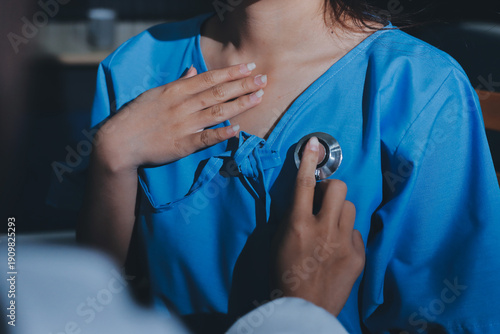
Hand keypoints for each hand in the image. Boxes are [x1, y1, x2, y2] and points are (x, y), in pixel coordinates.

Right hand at [96, 63, 266, 171]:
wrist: (119, 141)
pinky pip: (205, 139)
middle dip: (242, 85)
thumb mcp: (155, 93)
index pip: (208, 78)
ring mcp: (183, 125)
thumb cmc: (136, 116)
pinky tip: (237, 129)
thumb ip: (178, 83)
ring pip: (216, 112)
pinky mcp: (182, 145)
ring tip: (258, 97)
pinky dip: (221, 134)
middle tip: (263, 79)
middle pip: (217, 93)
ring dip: (239, 104)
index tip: (249, 67)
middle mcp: (182, 105)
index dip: (230, 73)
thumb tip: (193, 71)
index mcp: (176, 91)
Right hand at [271, 137, 364, 315]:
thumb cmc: (283, 275)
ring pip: (351, 207)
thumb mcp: (277, 243)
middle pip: (338, 188)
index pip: (304, 183)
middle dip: (331, 189)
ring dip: (340, 212)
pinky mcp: (358, 256)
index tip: (315, 144)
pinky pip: (356, 232)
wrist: (302, 308)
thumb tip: (302, 200)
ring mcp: (343, 243)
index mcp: (298, 225)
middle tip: (323, 201)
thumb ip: (290, 218)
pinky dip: (346, 236)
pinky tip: (337, 250)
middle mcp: (323, 230)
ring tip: (331, 228)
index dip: (309, 160)